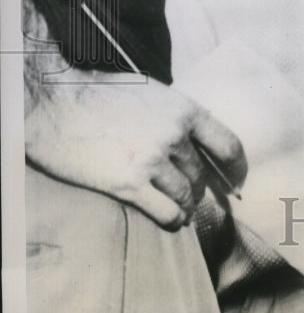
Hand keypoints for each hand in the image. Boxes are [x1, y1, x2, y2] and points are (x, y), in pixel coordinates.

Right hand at [25, 59, 246, 229]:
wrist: (57, 104)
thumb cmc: (101, 95)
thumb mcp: (151, 93)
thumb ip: (175, 116)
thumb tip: (194, 142)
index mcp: (183, 109)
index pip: (228, 145)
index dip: (236, 167)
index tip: (235, 180)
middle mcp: (174, 135)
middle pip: (201, 174)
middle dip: (196, 186)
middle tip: (187, 192)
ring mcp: (153, 160)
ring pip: (186, 196)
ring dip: (184, 205)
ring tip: (177, 208)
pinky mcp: (130, 183)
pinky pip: (167, 212)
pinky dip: (172, 219)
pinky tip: (167, 218)